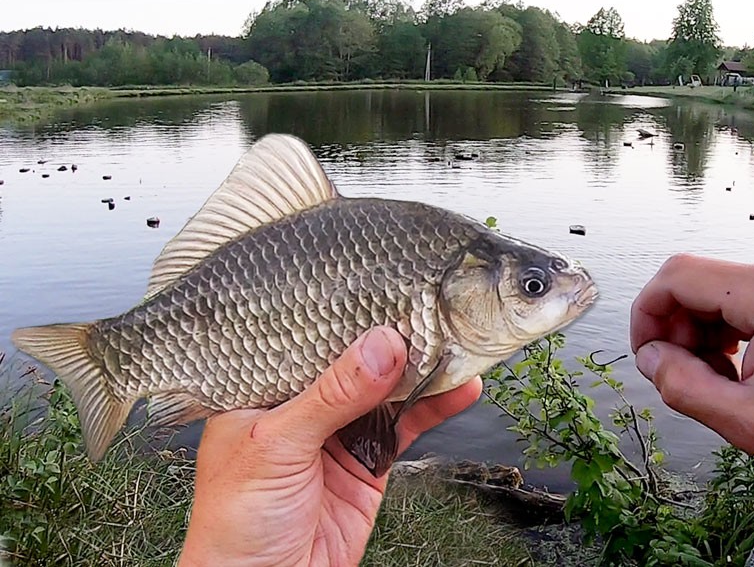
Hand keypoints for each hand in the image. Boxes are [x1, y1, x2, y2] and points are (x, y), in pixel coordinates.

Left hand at [178, 327, 481, 566]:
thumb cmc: (232, 525)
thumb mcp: (274, 446)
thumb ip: (331, 396)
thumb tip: (380, 347)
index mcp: (260, 386)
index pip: (305, 336)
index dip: (344, 313)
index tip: (386, 289)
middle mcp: (302, 404)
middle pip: (355, 358)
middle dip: (394, 336)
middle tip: (434, 309)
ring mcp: (338, 432)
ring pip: (387, 387)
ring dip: (423, 368)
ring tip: (458, 342)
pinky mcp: (368, 461)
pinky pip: (407, 424)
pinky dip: (436, 406)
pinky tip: (461, 388)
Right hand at [629, 251, 753, 527]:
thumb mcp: (746, 422)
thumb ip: (683, 386)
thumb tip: (651, 358)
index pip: (677, 276)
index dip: (646, 315)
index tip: (645, 357)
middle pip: (696, 283)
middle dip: (676, 331)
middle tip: (685, 382)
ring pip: (717, 293)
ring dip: (702, 335)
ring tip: (721, 385)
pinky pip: (744, 299)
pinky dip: (728, 331)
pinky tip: (740, 372)